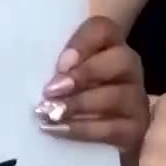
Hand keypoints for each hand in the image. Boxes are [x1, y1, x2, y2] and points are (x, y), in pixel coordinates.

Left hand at [38, 16, 147, 151]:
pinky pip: (114, 129)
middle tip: (50, 90)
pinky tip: (58, 129)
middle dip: (84, 75)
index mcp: (109, 45)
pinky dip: (83, 129)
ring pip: (118, 96)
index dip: (82, 43)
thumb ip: (50, 63)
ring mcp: (136, 99)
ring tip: (50, 113)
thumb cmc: (66, 93)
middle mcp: (128, 67)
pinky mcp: (136, 130)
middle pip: (120, 59)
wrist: (96, 137)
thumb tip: (29, 71)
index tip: (60, 63)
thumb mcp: (57, 72)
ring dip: (79, 104)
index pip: (102, 28)